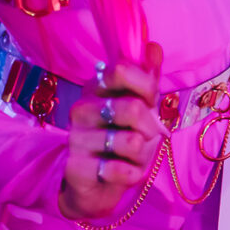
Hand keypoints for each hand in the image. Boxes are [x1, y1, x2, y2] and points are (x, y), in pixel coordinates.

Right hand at [58, 42, 164, 220]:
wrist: (98, 183)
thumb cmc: (122, 137)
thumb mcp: (140, 106)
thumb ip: (147, 77)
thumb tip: (152, 46)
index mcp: (96, 88)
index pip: (122, 69)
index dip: (146, 86)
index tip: (149, 100)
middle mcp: (81, 109)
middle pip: (133, 107)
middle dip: (150, 126)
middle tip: (145, 136)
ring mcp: (76, 138)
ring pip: (131, 142)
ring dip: (143, 154)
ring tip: (131, 156)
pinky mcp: (76, 167)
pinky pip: (120, 170)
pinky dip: (132, 174)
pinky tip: (124, 172)